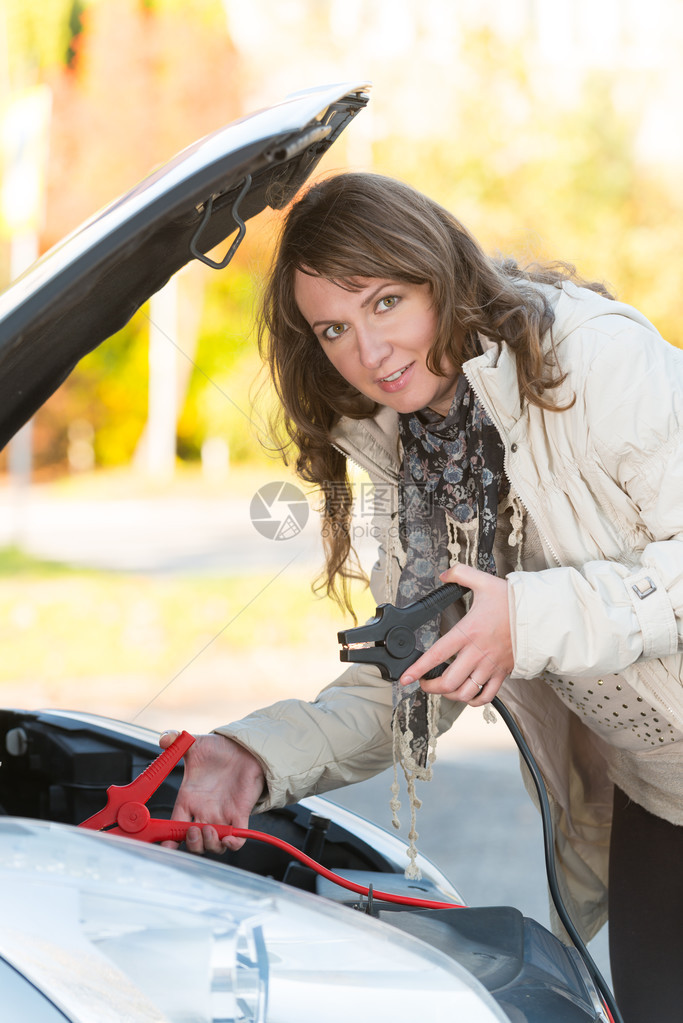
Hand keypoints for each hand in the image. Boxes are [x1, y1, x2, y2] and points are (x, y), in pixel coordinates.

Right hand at [159, 730, 264, 853]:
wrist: (244, 748)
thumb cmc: (219, 749)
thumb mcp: (195, 743)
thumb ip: (176, 740)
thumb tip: (163, 738)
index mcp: (189, 798)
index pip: (174, 825)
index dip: (168, 839)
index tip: (165, 845)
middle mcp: (203, 811)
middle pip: (193, 841)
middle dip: (191, 843)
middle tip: (193, 831)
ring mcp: (222, 815)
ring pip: (212, 844)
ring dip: (209, 844)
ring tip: (208, 830)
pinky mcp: (240, 815)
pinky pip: (236, 840)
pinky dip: (232, 845)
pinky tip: (228, 838)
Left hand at [399, 563, 512, 704]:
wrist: (539, 614)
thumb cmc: (512, 601)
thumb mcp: (483, 581)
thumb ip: (460, 573)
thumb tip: (445, 574)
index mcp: (468, 632)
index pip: (437, 655)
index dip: (419, 669)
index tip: (406, 677)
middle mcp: (477, 653)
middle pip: (449, 681)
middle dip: (431, 687)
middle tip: (423, 683)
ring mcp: (490, 665)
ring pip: (465, 692)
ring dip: (450, 695)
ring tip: (442, 689)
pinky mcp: (502, 673)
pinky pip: (487, 695)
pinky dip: (474, 701)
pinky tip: (466, 695)